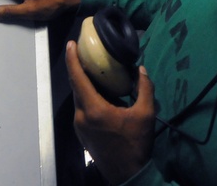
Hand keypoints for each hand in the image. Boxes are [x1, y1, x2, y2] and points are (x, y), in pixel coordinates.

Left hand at [67, 41, 155, 184]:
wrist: (128, 175)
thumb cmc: (136, 144)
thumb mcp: (145, 114)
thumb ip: (145, 89)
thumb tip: (141, 70)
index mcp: (94, 109)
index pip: (77, 78)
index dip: (72, 59)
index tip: (71, 44)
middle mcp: (81, 116)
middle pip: (76, 86)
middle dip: (79, 68)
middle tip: (85, 52)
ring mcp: (80, 126)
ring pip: (79, 98)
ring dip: (85, 84)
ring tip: (96, 71)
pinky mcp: (82, 134)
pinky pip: (82, 109)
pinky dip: (88, 97)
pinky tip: (102, 94)